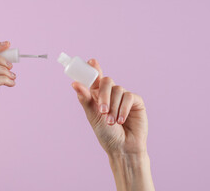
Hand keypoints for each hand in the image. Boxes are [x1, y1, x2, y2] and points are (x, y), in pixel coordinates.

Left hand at [72, 59, 153, 190]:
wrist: (122, 148)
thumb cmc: (106, 134)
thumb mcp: (92, 116)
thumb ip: (85, 99)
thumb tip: (74, 83)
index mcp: (98, 96)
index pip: (95, 78)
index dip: (93, 68)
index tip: (91, 62)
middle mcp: (111, 94)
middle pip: (107, 81)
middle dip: (103, 94)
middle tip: (102, 110)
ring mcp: (124, 96)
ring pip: (118, 89)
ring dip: (113, 107)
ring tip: (112, 122)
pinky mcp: (136, 101)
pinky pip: (129, 97)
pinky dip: (123, 109)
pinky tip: (121, 120)